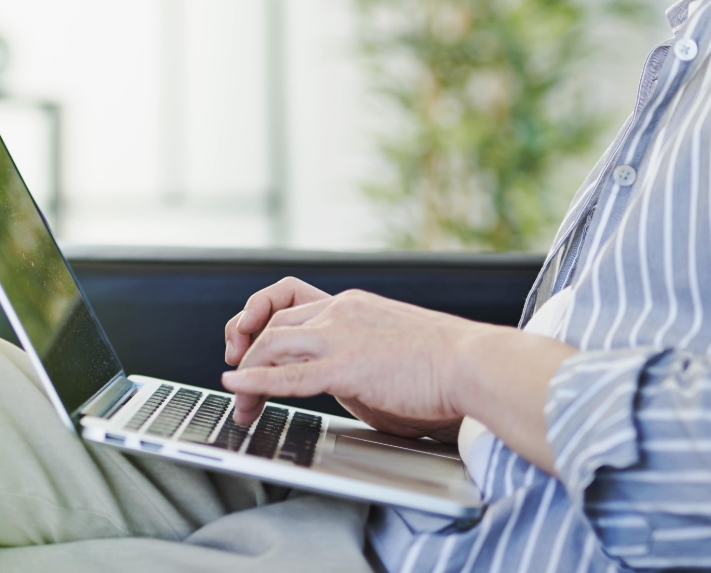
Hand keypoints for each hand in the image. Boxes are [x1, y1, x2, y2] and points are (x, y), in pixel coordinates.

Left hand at [222, 287, 476, 436]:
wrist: (474, 363)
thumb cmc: (444, 364)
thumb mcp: (390, 346)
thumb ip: (360, 354)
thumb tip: (350, 381)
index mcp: (350, 304)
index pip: (289, 307)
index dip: (260, 330)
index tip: (247, 353)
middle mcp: (339, 312)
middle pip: (272, 326)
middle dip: (246, 357)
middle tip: (236, 390)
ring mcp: (340, 337)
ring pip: (272, 346)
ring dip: (248, 378)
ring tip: (239, 406)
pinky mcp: (346, 366)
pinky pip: (288, 374)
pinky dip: (257, 382)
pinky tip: (237, 389)